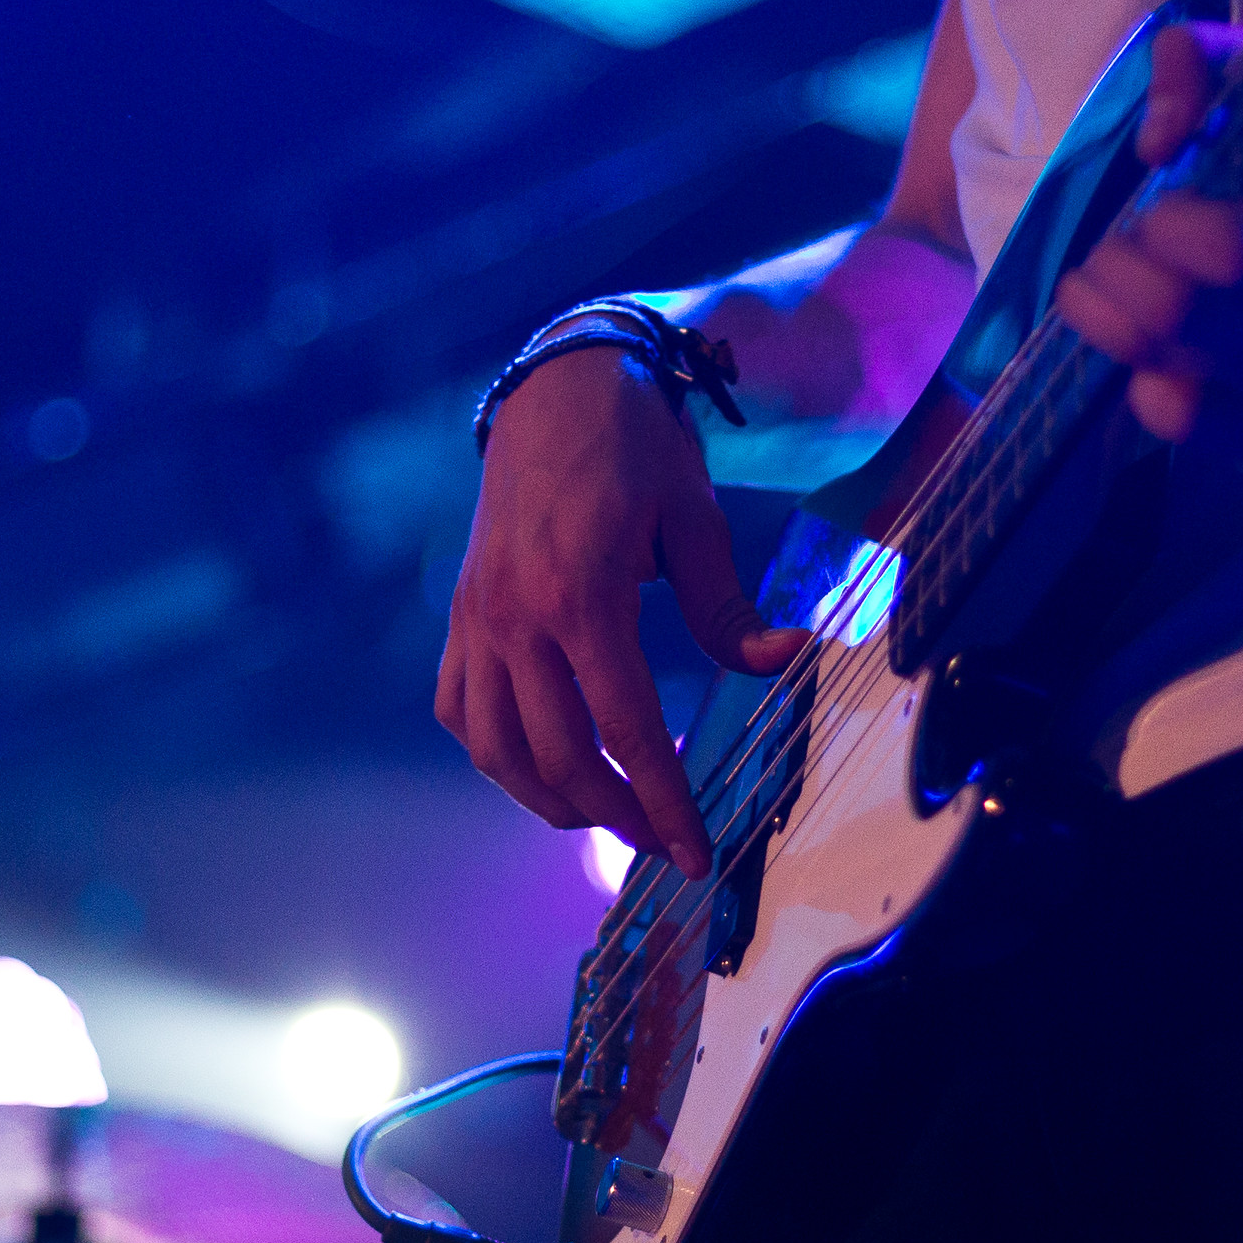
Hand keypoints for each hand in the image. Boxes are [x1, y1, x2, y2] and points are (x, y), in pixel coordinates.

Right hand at [438, 350, 809, 870]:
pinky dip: (494, 752)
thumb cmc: (635, 450)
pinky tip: (536, 764)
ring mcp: (477, 619)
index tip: (693, 854)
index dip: (664, 800)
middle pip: (557, 756)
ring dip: (548, 799)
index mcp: (581, 595)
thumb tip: (783, 662)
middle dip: (613, 815)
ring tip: (602, 817)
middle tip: (658, 842)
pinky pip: (459, 709)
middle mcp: (515, 617)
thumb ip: (727, 606)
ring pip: (496, 749)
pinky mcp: (460, 616)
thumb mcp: (694, 520)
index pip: (626, 728)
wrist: (555, 389)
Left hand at [1050, 20, 1242, 442]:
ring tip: (1118, 280)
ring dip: (1111, 315)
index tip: (1160, 206)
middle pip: (1173, 315)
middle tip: (1118, 243)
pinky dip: (1137, 377)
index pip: (1231, 254)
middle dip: (1116, 269)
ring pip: (1161, 366)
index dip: (1165, 228)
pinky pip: (1174, 422)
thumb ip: (1200, 67)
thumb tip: (1158, 137)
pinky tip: (1149, 345)